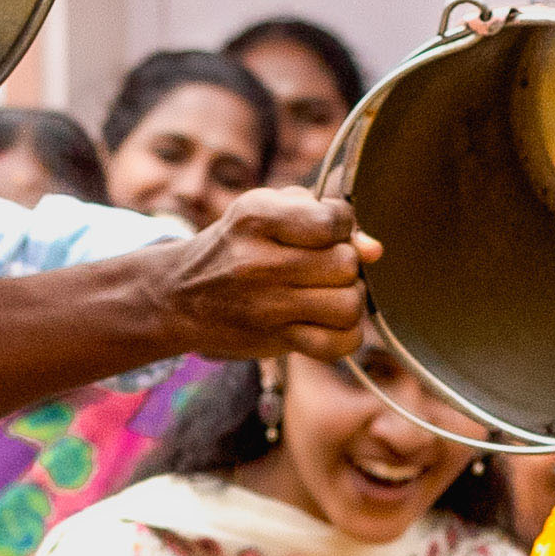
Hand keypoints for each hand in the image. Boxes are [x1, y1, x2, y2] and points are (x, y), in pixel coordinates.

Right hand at [148, 188, 375, 364]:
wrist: (179, 296)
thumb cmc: (237, 245)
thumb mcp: (265, 211)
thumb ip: (322, 215)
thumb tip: (375, 249)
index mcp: (256, 217)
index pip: (333, 220)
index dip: (341, 226)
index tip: (324, 232)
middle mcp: (258, 262)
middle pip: (345, 263)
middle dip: (345, 264)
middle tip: (325, 267)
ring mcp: (266, 306)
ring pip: (348, 305)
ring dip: (349, 299)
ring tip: (330, 293)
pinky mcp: (275, 341)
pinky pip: (338, 344)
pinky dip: (345, 336)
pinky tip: (329, 323)